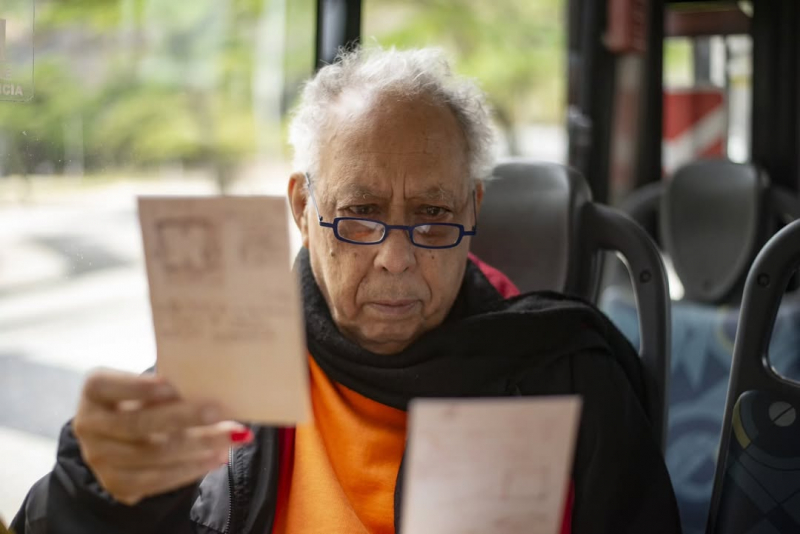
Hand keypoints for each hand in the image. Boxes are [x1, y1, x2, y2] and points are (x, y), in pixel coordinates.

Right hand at [73, 369, 251, 504]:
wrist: (125, 436)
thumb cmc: (146, 398)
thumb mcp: (150, 383)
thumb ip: (170, 384)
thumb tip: (212, 384)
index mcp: (94, 390)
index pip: (107, 385)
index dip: (138, 386)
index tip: (172, 385)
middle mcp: (88, 425)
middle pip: (138, 424)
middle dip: (184, 417)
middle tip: (220, 411)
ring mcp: (99, 459)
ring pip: (152, 456)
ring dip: (198, 446)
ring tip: (231, 436)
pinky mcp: (117, 484)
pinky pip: (157, 480)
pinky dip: (192, 469)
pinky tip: (217, 457)